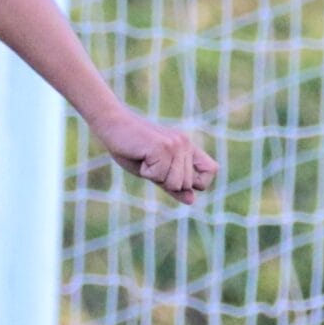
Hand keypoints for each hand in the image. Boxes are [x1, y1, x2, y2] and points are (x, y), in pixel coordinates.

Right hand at [93, 107, 217, 205]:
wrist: (112, 124)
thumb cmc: (131, 148)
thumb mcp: (154, 170)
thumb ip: (173, 184)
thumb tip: (191, 200)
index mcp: (188, 147)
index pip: (211, 170)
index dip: (198, 182)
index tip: (176, 178)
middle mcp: (185, 144)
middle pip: (187, 184)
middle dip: (165, 181)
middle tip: (149, 163)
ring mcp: (175, 145)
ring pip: (175, 183)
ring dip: (155, 177)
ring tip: (145, 159)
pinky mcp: (162, 147)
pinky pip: (159, 176)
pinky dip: (145, 172)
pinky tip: (139, 156)